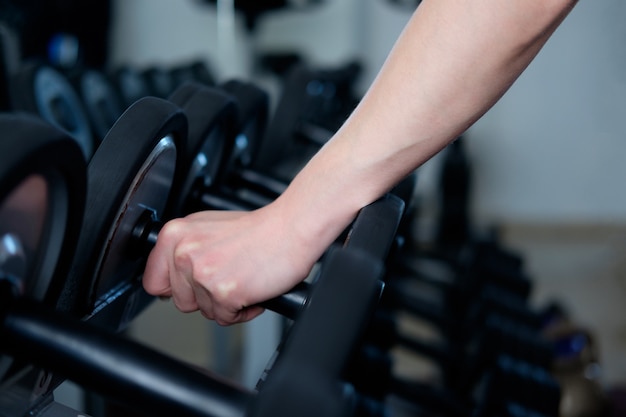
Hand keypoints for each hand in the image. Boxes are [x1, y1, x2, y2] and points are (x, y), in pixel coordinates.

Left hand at [142, 204, 316, 324]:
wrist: (291, 228)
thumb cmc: (258, 230)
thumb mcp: (207, 229)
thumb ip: (183, 250)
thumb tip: (166, 279)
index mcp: (175, 235)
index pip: (153, 281)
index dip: (176, 289)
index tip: (192, 286)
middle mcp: (184, 253)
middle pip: (181, 302)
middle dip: (206, 296)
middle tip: (229, 276)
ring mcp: (203, 274)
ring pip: (205, 312)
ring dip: (226, 303)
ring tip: (243, 279)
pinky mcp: (224, 292)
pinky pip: (226, 319)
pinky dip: (243, 310)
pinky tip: (253, 289)